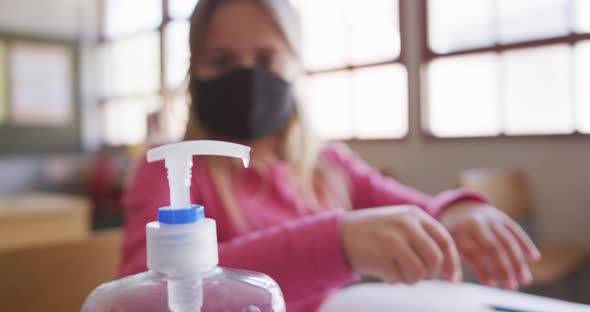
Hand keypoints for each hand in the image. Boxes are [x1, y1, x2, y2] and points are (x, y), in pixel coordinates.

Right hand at [341, 205, 461, 284]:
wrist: (341, 234)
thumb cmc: (377, 233)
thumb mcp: (402, 225)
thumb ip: (424, 239)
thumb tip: (448, 268)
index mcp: (415, 215)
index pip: (445, 241)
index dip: (452, 263)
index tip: (452, 279)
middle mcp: (406, 224)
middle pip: (435, 259)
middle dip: (430, 274)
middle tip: (417, 275)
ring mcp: (393, 239)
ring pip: (419, 272)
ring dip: (410, 278)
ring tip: (396, 269)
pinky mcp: (381, 255)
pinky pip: (398, 278)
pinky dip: (392, 279)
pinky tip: (382, 269)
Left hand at [439, 202, 540, 289]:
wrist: (460, 208)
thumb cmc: (454, 234)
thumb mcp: (448, 243)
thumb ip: (452, 260)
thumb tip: (455, 281)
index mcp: (459, 232)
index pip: (473, 253)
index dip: (484, 270)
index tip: (492, 285)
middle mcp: (475, 224)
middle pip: (492, 247)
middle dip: (503, 268)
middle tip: (512, 287)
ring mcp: (490, 219)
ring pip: (507, 240)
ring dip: (518, 261)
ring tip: (525, 280)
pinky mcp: (501, 216)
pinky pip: (515, 230)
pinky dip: (525, 243)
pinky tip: (534, 258)